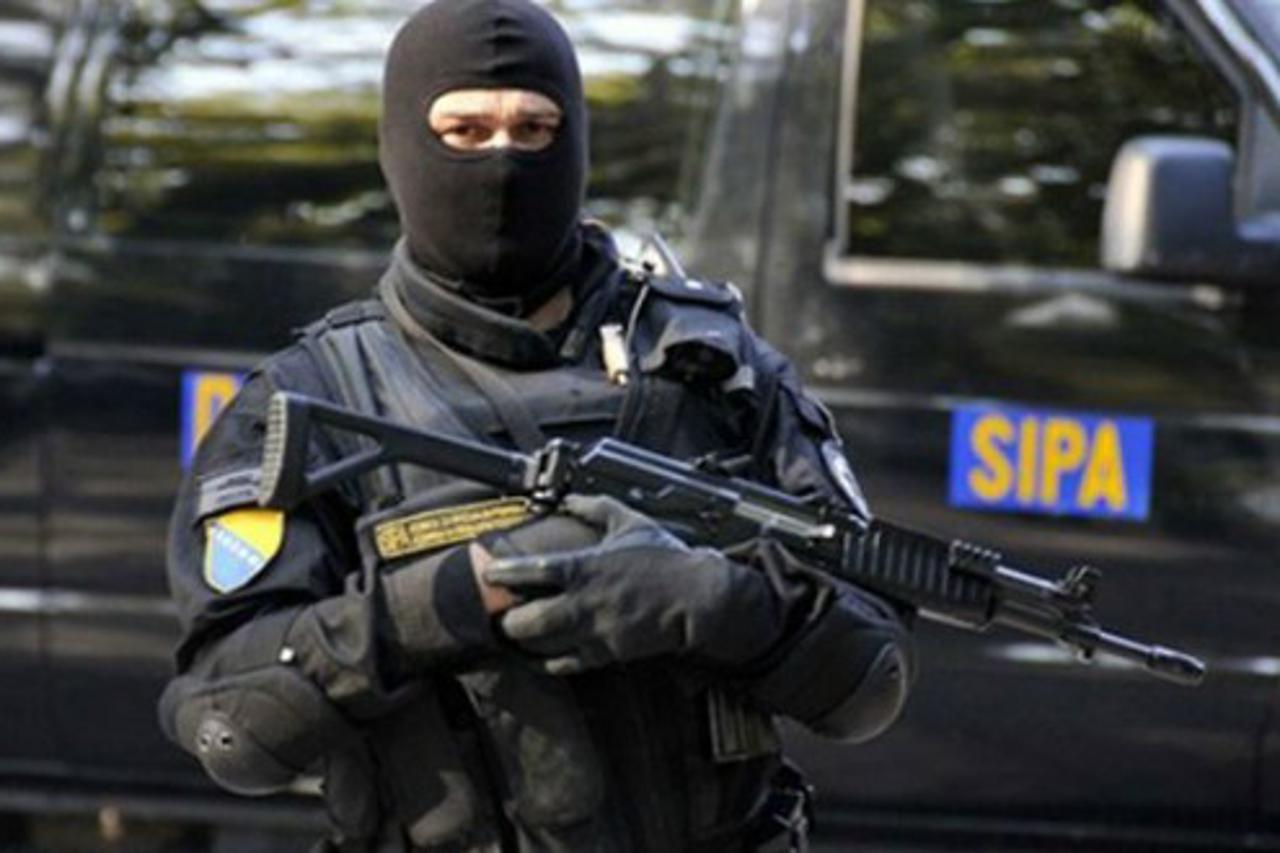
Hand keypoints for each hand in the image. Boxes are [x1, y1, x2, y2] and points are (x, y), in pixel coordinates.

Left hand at [481, 495, 775, 673]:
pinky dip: (546, 662)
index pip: (533, 571)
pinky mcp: (607, 653)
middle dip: (506, 621)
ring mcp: (594, 631)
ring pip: (543, 646)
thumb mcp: (631, 523)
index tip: (489, 573)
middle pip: (529, 620)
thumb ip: (596, 508)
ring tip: (508, 637)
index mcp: (587, 567)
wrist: (698, 599)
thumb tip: (570, 498)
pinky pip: (566, 664)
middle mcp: (585, 603)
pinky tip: (535, 658)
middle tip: (495, 615)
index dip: (505, 573)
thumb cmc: (667, 560)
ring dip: (521, 643)